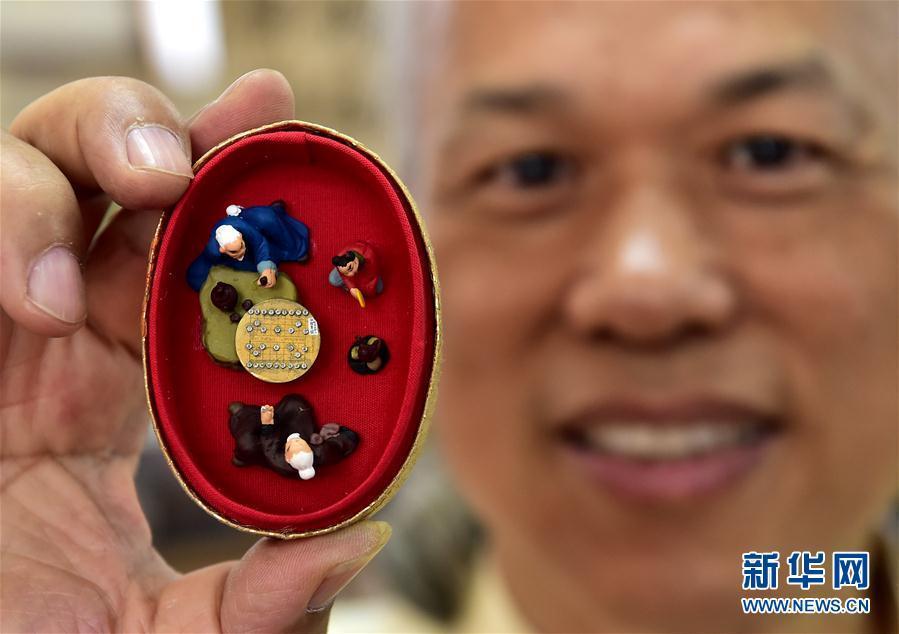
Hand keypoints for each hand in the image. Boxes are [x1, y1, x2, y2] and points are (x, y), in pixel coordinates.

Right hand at [0, 70, 389, 632]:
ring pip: (33, 175)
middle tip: (243, 127)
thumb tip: (362, 542)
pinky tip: (44, 291)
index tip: (292, 136)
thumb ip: (261, 600)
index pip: (184, 265)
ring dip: (94, 152)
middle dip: (171, 134)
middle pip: (110, 186)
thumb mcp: (164, 630)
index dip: (238, 199)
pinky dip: (5, 229)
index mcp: (121, 387)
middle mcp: (55, 337)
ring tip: (154, 183)